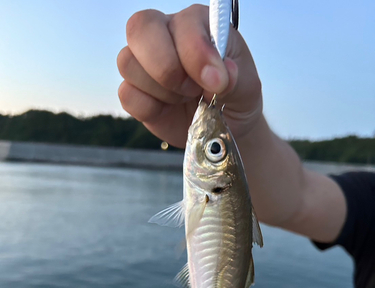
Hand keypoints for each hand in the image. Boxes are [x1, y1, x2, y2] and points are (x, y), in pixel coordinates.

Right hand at [117, 4, 262, 147]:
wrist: (222, 128)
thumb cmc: (235, 97)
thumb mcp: (247, 88)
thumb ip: (236, 78)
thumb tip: (218, 75)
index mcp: (195, 22)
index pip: (182, 24)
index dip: (196, 54)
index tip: (217, 82)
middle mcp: (165, 34)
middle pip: (139, 28)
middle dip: (167, 68)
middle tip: (192, 90)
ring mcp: (144, 63)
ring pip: (127, 62)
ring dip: (161, 90)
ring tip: (185, 99)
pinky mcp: (135, 91)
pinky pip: (126, 95)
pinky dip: (149, 109)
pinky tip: (168, 110)